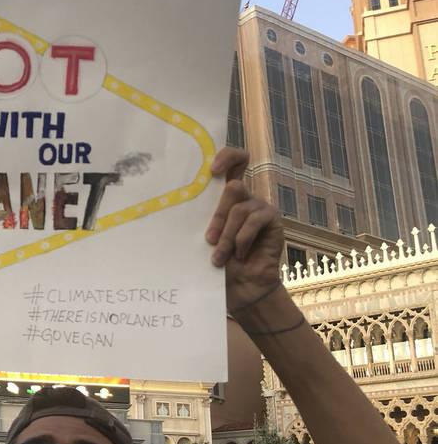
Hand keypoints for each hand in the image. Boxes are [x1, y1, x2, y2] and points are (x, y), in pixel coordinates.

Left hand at [204, 147, 284, 307]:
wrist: (240, 287)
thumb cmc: (217, 262)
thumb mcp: (204, 238)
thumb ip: (199, 219)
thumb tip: (172, 204)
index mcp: (225, 197)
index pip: (234, 162)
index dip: (227, 156)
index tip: (212, 169)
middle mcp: (244, 197)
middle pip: (233, 187)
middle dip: (217, 217)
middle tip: (208, 240)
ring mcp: (260, 207)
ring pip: (239, 209)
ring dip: (226, 236)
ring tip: (218, 257)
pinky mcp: (272, 220)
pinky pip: (254, 221)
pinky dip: (242, 240)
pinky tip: (240, 255)